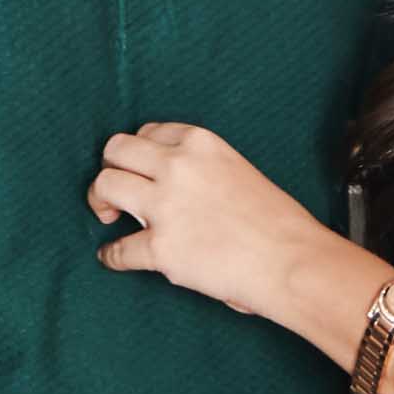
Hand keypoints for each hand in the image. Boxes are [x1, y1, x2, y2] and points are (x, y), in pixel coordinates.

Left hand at [89, 123, 337, 318]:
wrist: (292, 261)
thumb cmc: (277, 224)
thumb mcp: (238, 171)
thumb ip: (202, 170)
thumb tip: (175, 188)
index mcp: (200, 144)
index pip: (149, 132)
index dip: (139, 153)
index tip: (139, 168)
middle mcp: (177, 166)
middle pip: (116, 149)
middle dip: (110, 168)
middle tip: (116, 191)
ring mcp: (165, 206)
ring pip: (105, 185)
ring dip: (101, 200)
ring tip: (109, 216)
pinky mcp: (160, 248)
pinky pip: (118, 249)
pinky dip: (112, 255)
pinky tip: (114, 257)